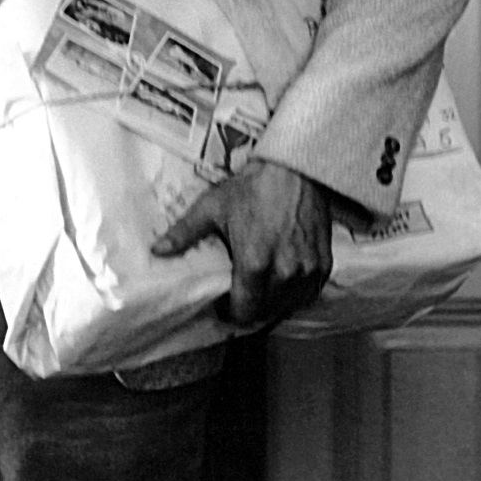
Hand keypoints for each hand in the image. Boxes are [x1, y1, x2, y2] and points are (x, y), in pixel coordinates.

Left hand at [151, 160, 332, 328]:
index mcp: (254, 264)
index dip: (231, 311)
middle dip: (251, 306)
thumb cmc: (252, 187)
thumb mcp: (212, 206)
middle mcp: (284, 274)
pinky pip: (309, 293)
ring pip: (288, 306)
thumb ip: (184, 233)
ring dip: (274, 302)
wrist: (294, 168)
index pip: (244, 312)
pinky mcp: (324, 264)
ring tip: (262, 285)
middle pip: (266, 312)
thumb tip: (156, 251)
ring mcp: (307, 271)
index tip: (225, 302)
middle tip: (241, 291)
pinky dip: (296, 292)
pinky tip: (284, 278)